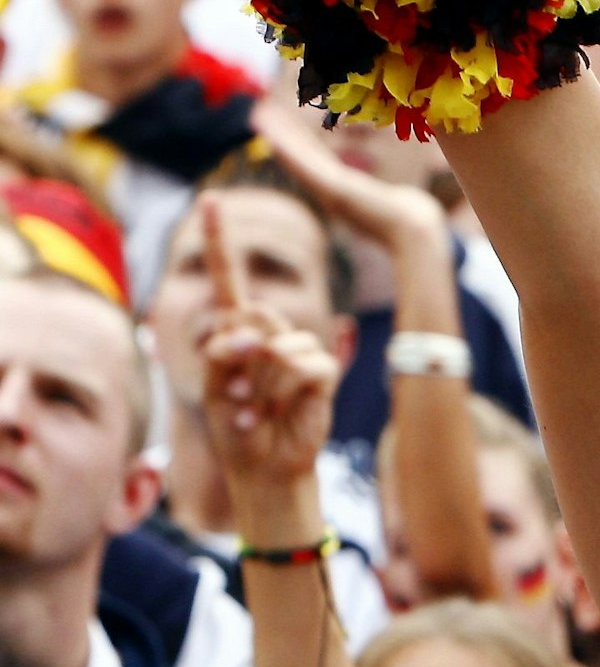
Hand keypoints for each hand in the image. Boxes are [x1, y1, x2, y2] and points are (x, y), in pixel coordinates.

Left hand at [200, 195, 339, 488]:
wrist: (264, 467)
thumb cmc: (234, 427)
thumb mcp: (212, 385)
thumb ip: (226, 351)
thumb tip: (257, 336)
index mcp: (239, 330)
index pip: (230, 279)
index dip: (221, 239)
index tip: (210, 199)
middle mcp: (271, 333)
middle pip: (254, 315)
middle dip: (236, 354)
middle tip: (231, 392)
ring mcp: (300, 351)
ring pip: (278, 346)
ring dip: (258, 385)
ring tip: (256, 411)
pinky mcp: (323, 373)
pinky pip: (304, 366)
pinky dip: (283, 393)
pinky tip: (277, 414)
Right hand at [251, 98, 449, 248]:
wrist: (414, 233)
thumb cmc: (415, 220)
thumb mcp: (400, 204)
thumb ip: (396, 201)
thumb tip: (409, 201)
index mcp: (345, 192)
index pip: (318, 161)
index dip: (300, 144)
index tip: (284, 127)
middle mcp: (333, 192)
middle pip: (302, 157)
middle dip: (282, 135)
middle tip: (260, 114)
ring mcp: (331, 192)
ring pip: (299, 160)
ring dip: (279, 137)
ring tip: (259, 115)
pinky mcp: (334, 191)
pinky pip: (307, 167)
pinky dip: (290, 152)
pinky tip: (273, 137)